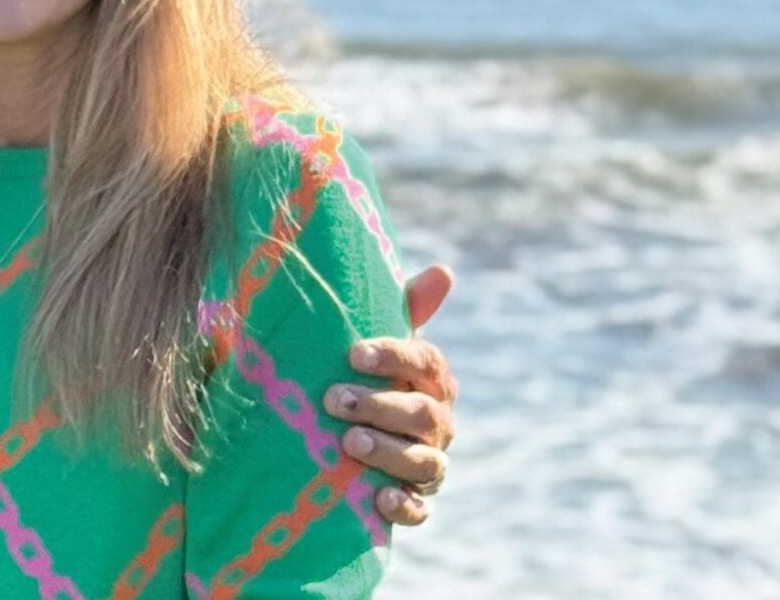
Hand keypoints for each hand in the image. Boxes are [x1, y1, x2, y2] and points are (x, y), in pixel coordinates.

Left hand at [326, 265, 457, 526]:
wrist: (351, 438)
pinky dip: (404, 506)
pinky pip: (421, 509)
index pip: (425, 362)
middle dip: (380, 406)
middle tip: (333, 398)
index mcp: (432, 378)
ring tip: (349, 442)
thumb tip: (446, 270)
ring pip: (424, 462)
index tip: (352, 352)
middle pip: (422, 414)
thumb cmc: (364, 377)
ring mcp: (430, 463)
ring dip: (388, 452)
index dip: (392, 356)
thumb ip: (405, 307)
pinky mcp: (417, 500)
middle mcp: (438, 420)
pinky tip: (379, 499)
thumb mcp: (376, 343)